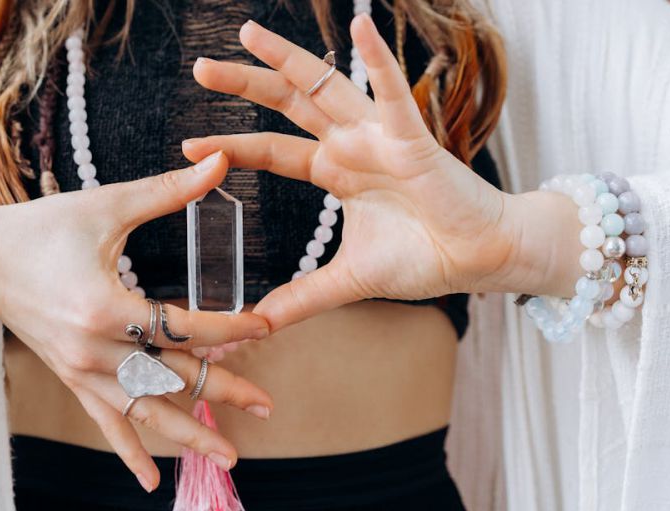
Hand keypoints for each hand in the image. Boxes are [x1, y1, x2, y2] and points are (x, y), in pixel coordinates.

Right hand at [0, 152, 273, 490]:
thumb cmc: (41, 229)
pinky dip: (128, 452)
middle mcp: (93, 351)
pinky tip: (150, 482)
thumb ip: (167, 192)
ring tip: (228, 456)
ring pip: (144, 412)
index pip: (183, 328)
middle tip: (266, 406)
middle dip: (223, 392)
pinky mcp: (70, 380)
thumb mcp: (106, 206)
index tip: (266, 325)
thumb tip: (220, 161)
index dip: (229, 329)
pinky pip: (105, 422)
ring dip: (187, 436)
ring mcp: (80, 373)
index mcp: (105, 307)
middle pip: (171, 378)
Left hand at [183, 16, 578, 330]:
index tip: (188, 144)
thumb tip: (258, 322)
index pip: (272, 151)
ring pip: (325, 86)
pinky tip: (359, 25)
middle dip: (244, 85)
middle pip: (287, 105)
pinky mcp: (412, 140)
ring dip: (286, 58)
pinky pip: (392, 94)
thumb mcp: (349, 280)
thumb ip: (303, 297)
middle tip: (201, 68)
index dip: (232, 146)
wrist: (481, 259)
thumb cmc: (425, 257)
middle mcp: (351, 145)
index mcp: (335, 171)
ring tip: (247, 32)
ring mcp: (379, 137)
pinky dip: (377, 60)